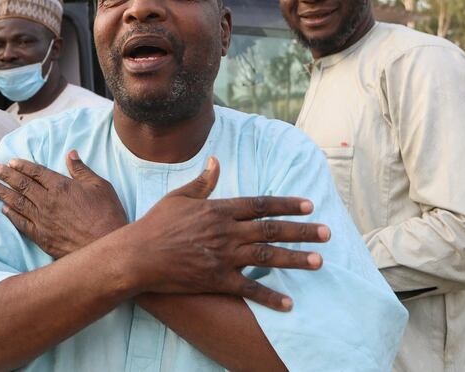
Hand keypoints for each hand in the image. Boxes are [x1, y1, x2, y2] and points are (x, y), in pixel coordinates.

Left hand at [0, 150, 127, 257]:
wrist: (104, 247)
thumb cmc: (107, 214)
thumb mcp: (100, 186)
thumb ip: (82, 170)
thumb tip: (71, 154)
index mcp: (61, 186)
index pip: (36, 172)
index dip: (22, 166)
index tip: (11, 161)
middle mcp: (47, 201)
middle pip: (22, 185)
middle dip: (7, 175)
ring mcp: (42, 220)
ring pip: (18, 203)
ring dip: (3, 193)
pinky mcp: (42, 237)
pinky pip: (22, 223)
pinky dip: (11, 215)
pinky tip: (4, 209)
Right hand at [127, 156, 329, 311]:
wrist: (138, 255)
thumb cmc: (156, 224)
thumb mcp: (179, 197)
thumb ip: (203, 182)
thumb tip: (216, 161)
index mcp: (218, 210)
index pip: (260, 204)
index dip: (286, 204)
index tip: (309, 205)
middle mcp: (226, 232)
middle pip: (271, 229)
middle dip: (302, 231)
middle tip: (326, 233)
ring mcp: (223, 257)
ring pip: (267, 257)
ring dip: (295, 259)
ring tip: (318, 261)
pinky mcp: (217, 279)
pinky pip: (249, 289)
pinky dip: (270, 297)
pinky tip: (289, 303)